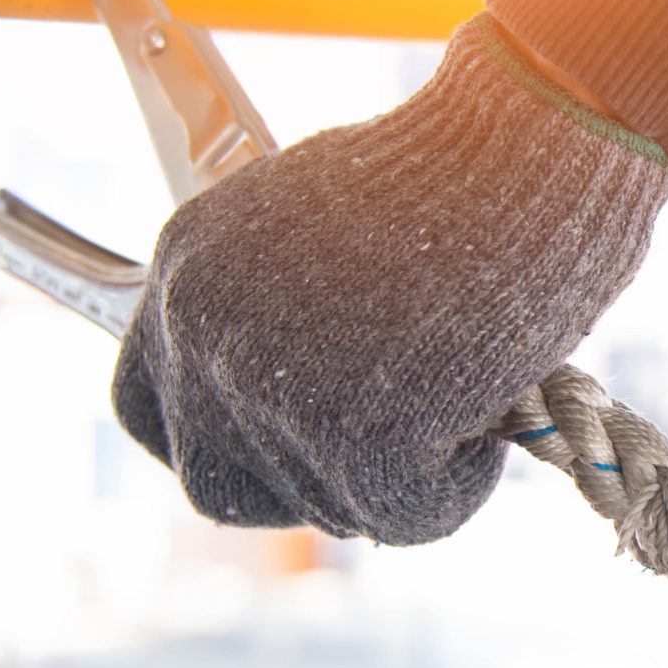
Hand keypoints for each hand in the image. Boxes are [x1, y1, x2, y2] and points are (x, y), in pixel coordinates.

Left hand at [111, 14, 667, 543]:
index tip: (271, 449)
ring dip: (400, 474)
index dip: (212, 442)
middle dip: (300, 487)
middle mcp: (203, 330)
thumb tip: (300, 410)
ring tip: (461, 386)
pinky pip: (403, 516)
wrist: (526, 151)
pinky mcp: (350, 434)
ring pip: (323, 506)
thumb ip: (279, 312)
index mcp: (188, 267)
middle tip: (385, 449)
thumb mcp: (324, 229)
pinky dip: (456, 485)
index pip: (142, 408)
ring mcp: (267, 387)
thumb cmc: (459, 173)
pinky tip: (486, 407)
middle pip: (216, 487)